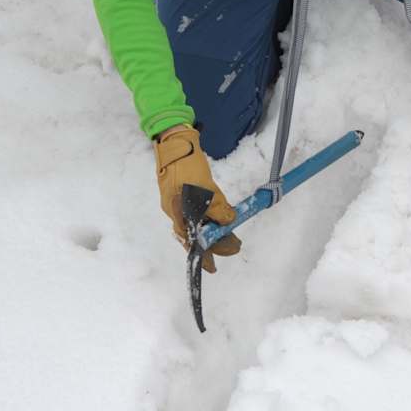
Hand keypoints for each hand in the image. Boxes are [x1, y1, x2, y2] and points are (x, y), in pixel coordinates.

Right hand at [153, 125, 240, 272]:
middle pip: (196, 234)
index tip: (213, 267)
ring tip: (231, 236)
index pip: (192, 241)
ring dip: (214, 231)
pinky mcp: (185, 194)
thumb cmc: (186, 164)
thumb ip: (215, 205)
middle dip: (215, 242)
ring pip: (198, 224)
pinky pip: (198, 213)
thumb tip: (227, 221)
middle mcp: (176, 211)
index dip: (204, 255)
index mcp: (177, 212)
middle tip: (235, 245)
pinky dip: (210, 219)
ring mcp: (179, 203)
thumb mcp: (204, 186)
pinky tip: (220, 220)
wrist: (175, 142)